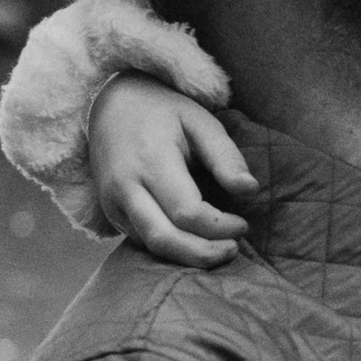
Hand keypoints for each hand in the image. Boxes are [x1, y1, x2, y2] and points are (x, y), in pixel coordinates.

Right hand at [89, 72, 255, 267]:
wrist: (110, 105)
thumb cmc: (163, 113)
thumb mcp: (200, 122)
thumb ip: (225, 156)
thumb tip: (250, 190)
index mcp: (151, 160)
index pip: (186, 211)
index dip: (219, 226)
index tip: (243, 225)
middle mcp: (125, 186)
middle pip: (164, 239)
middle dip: (203, 254)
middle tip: (233, 250)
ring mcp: (113, 203)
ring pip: (151, 246)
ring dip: (188, 256)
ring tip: (219, 251)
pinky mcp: (110, 213)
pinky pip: (142, 240)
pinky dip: (171, 248)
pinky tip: (195, 242)